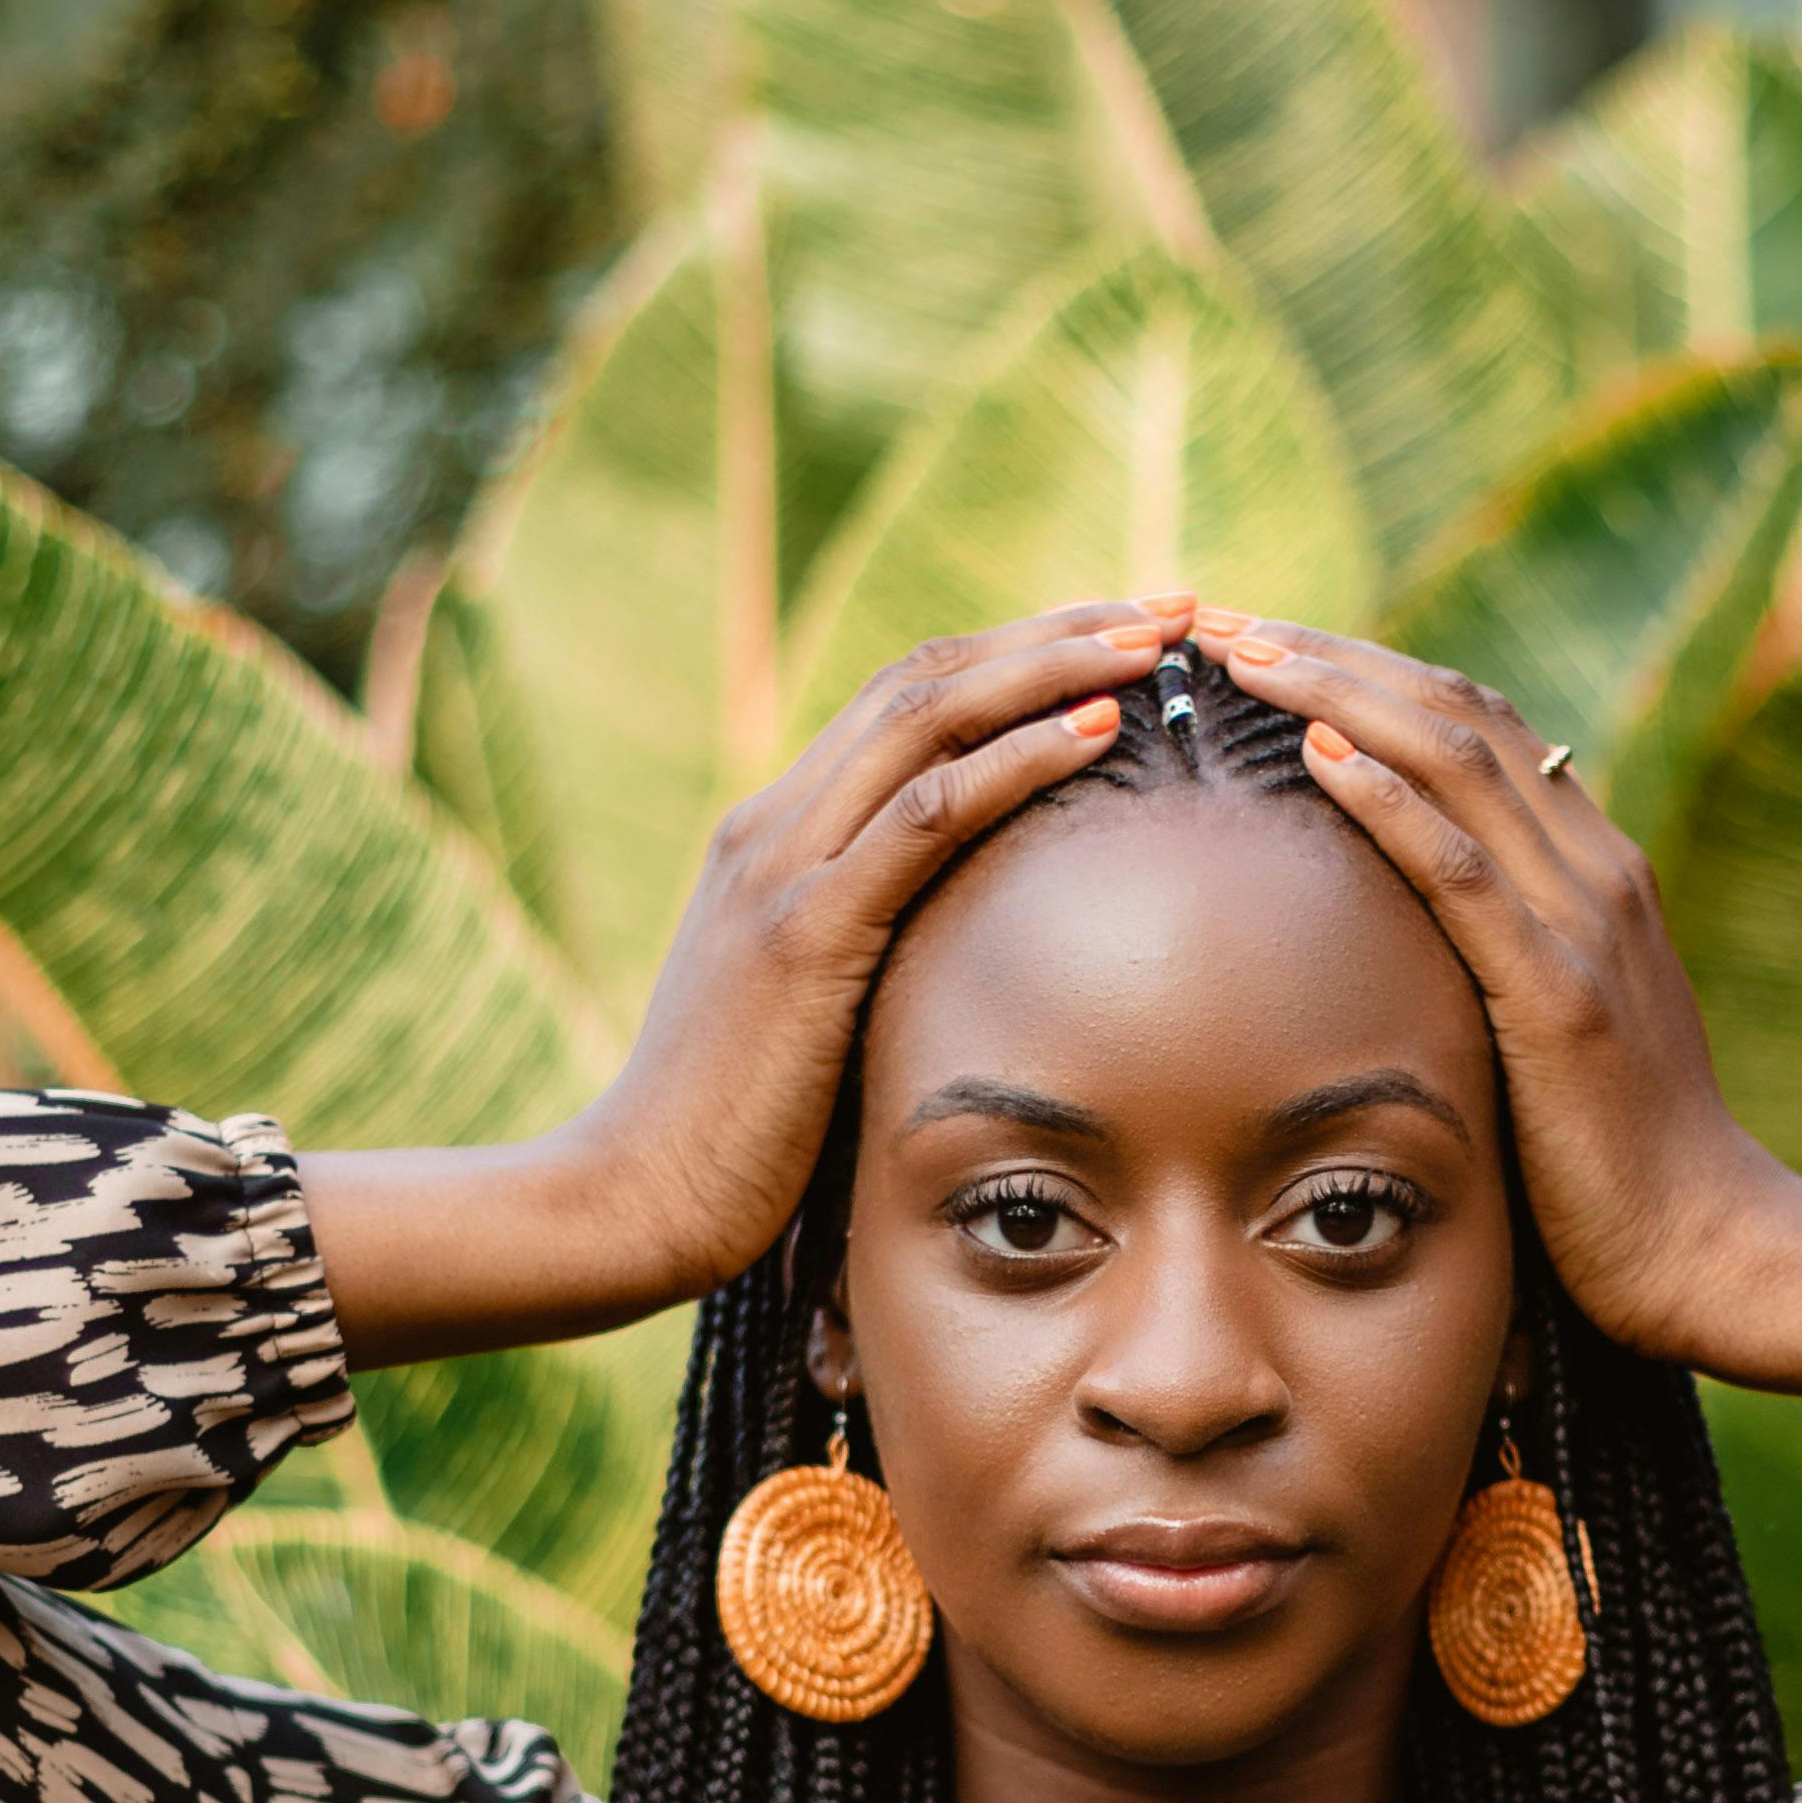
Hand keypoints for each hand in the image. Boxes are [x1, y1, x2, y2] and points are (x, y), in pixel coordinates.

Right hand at [304, 604, 1178, 1362]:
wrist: (631, 1200)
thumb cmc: (729, 1138)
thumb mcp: (807, 1021)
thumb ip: (867, 959)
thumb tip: (962, 961)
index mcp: (773, 838)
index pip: (906, 702)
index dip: (1017, 656)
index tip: (1119, 638)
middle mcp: (774, 827)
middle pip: (928, 676)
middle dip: (1056, 629)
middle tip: (1170, 603)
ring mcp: (782, 871)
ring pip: (930, 716)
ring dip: (1055, 666)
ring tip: (1155, 639)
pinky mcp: (805, 936)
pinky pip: (926, 817)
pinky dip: (1017, 761)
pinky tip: (1097, 729)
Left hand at [1187, 614, 1801, 1370]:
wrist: (1711, 1247)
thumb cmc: (1617, 1162)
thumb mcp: (1554, 1032)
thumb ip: (1497, 962)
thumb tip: (1395, 934)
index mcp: (1591, 869)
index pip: (1473, 723)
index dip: (1366, 668)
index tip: (1262, 641)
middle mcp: (1594, 868)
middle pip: (1454, 711)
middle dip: (1330, 654)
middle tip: (1218, 615)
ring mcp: (1583, 924)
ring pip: (1455, 760)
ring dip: (1338, 694)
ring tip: (1240, 651)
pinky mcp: (1560, 997)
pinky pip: (1465, 872)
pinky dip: (1390, 800)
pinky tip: (1318, 755)